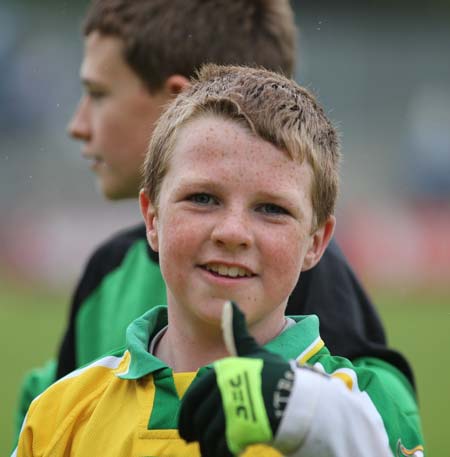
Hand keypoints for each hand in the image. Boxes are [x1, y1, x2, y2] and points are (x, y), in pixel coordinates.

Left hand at [178, 301, 294, 455]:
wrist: (297, 398)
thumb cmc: (274, 374)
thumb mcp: (253, 351)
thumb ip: (236, 331)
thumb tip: (230, 304)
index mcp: (222, 371)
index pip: (194, 395)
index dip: (186, 413)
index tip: (186, 427)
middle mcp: (223, 388)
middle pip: (198, 417)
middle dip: (191, 430)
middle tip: (191, 440)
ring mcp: (231, 408)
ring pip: (208, 434)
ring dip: (206, 446)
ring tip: (211, 449)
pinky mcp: (240, 430)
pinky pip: (220, 448)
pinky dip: (218, 454)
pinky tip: (225, 454)